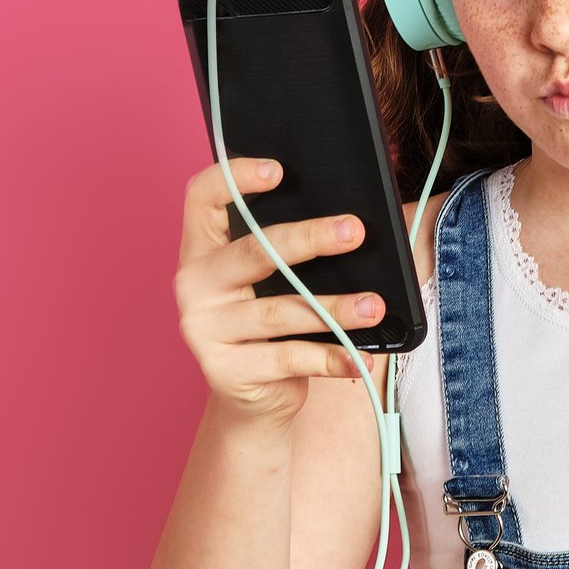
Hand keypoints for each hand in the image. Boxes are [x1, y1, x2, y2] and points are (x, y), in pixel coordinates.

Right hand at [173, 156, 387, 424]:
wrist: (253, 398)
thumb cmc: (270, 326)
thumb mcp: (271, 282)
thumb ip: (289, 252)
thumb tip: (349, 223)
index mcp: (201, 250)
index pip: (202, 198)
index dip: (235, 178)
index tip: (278, 170)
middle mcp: (194, 285)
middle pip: (254, 252)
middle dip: (309, 239)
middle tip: (354, 231)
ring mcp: (205, 329)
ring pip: (280, 311)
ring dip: (334, 308)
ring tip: (374, 305)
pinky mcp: (226, 370)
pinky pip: (287, 359)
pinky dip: (329, 358)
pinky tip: (358, 355)